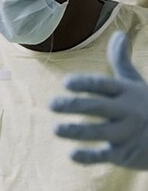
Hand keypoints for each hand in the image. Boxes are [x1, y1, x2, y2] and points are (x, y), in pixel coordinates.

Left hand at [50, 31, 147, 169]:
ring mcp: (126, 133)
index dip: (85, 83)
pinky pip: (104, 155)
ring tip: (57, 129)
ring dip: (77, 131)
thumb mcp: (136, 84)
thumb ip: (122, 61)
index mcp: (126, 92)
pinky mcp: (124, 154)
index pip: (104, 85)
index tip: (66, 83)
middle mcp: (127, 111)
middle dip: (74, 105)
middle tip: (52, 104)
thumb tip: (119, 34)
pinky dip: (88, 157)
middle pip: (97, 107)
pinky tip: (72, 155)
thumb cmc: (146, 106)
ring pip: (98, 132)